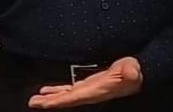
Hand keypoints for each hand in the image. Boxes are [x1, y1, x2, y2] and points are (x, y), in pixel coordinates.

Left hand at [28, 57, 142, 108]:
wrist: (140, 72)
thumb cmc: (135, 70)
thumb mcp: (133, 69)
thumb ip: (130, 71)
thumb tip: (132, 72)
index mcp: (97, 90)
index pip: (74, 98)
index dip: (59, 100)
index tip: (44, 103)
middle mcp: (90, 93)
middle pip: (66, 99)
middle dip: (49, 102)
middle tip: (33, 103)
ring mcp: (89, 90)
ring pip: (66, 96)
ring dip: (51, 97)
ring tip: (36, 99)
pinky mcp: (89, 85)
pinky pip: (70, 90)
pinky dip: (59, 91)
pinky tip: (49, 91)